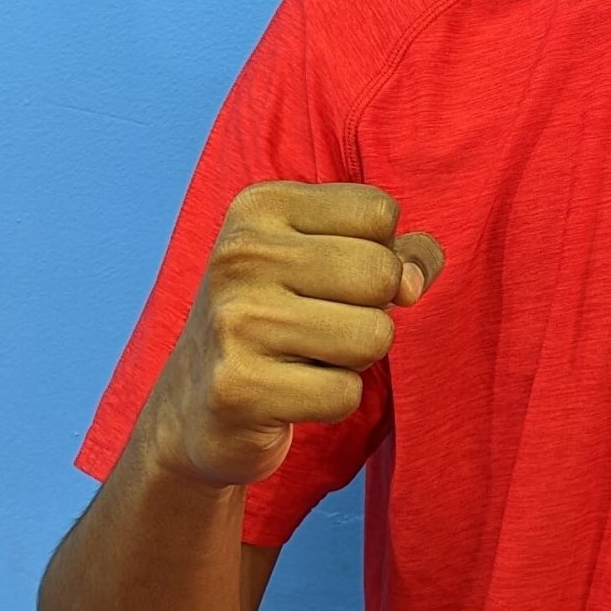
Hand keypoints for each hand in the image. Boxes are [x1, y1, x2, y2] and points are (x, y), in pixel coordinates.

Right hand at [145, 181, 443, 487]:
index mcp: (261, 206)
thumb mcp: (328, 261)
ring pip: (373, 336)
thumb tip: (416, 279)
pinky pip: (345, 394)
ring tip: (304, 357)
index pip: (379, 212)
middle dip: (372, 310)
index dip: (378, 253)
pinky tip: (290, 392)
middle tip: (320, 325)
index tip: (331, 278)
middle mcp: (241, 255)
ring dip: (354, 359)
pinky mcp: (238, 388)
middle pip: (381, 274)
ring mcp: (234, 321)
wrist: (195, 404)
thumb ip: (395, 253)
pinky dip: (332, 401)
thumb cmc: (280, 319)